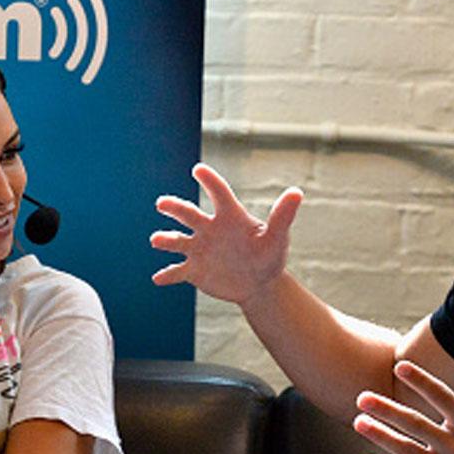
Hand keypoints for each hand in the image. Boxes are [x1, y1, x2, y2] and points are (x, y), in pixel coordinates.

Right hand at [150, 163, 301, 304]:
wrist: (259, 284)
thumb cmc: (269, 255)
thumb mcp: (277, 237)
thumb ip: (283, 216)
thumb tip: (297, 192)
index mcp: (229, 216)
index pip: (218, 193)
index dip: (210, 181)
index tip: (199, 170)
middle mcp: (209, 229)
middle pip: (188, 214)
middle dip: (174, 208)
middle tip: (162, 204)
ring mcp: (199, 249)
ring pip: (177, 241)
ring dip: (166, 240)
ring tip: (157, 240)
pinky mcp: (194, 271)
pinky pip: (177, 272)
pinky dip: (167, 275)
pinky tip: (158, 279)